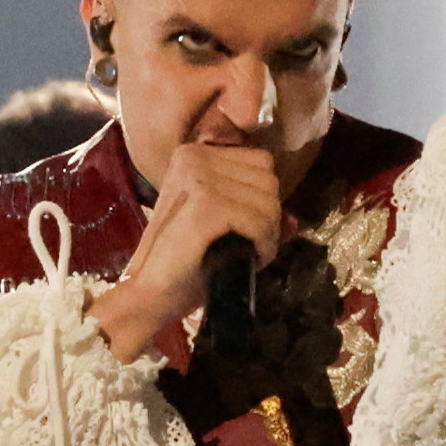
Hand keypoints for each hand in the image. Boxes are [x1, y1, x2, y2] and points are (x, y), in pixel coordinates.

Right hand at [102, 125, 283, 347]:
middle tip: (253, 245)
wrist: (149, 291)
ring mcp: (198, 178)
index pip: (262, 162)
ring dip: (268, 234)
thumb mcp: (222, 228)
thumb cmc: (184, 262)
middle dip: (270, 217)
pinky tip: (251, 259)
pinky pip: (257, 221)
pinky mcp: (205, 205)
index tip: (252, 228)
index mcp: (195, 154)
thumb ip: (257, 216)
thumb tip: (295, 220)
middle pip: (268, 180)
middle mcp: (195, 157)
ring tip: (251, 254)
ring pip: (268, 201)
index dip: (265, 199)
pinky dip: (263, 245)